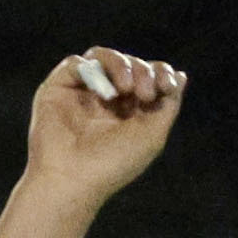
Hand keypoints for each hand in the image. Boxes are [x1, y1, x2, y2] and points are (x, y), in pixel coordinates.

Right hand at [21, 46, 188, 205]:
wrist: (72, 181)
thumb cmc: (112, 165)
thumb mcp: (153, 135)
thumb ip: (169, 104)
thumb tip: (181, 76)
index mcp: (127, 110)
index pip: (147, 76)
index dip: (160, 73)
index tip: (166, 86)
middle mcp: (103, 99)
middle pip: (129, 63)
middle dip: (143, 72)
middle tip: (144, 94)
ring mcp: (80, 93)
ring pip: (103, 56)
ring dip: (121, 64)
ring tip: (126, 87)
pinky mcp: (57, 89)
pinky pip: (76, 63)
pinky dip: (94, 70)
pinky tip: (103, 94)